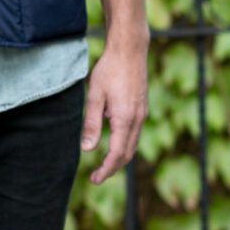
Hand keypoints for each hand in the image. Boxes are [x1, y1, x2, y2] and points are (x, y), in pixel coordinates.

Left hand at [81, 34, 147, 183]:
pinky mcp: (142, 107)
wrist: (129, 49)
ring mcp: (142, 113)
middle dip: (113, 168)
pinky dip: (124, 145)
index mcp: (125, 119)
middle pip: (127, 153)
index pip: (117, 154)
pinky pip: (134, 133)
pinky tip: (113, 142)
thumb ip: (91, 124)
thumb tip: (88, 150)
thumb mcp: (94, 96)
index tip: (95, 180)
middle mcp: (138, 119)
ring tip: (104, 165)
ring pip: (132, 144)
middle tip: (96, 177)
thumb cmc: (110, 69)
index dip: (106, 170)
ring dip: (119, 157)